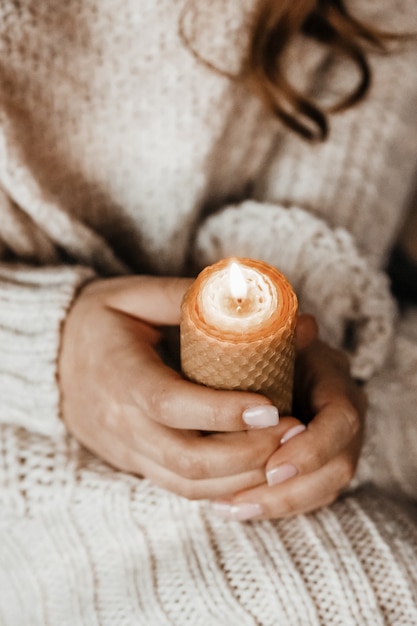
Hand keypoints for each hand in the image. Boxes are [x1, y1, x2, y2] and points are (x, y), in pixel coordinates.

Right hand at [59, 275, 303, 499]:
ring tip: (286, 451)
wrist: (52, 360)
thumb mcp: (134, 295)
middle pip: (188, 459)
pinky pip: (182, 489)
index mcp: (121, 376)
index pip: (172, 405)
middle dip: (248, 453)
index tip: (271, 406)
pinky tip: (258, 469)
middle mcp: (123, 424)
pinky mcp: (137, 463)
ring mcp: (129, 450)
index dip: (223, 412)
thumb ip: (187, 296)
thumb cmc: (99, 321)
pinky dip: (224, 487)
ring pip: (189, 485)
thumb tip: (251, 299)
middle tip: (294, 431)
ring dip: (243, 476)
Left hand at [213, 338, 366, 519]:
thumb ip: (285, 333)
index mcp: (336, 382)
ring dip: (277, 504)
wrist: (270, 362)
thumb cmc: (268, 347)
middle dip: (292, 490)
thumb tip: (304, 325)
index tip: (272, 467)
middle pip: (338, 466)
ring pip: (323, 488)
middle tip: (242, 498)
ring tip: (230, 507)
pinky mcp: (316, 465)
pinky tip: (234, 506)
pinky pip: (306, 495)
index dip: (311, 448)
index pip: (342, 421)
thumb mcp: (274, 338)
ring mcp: (334, 444)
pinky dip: (273, 505)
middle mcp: (342, 417)